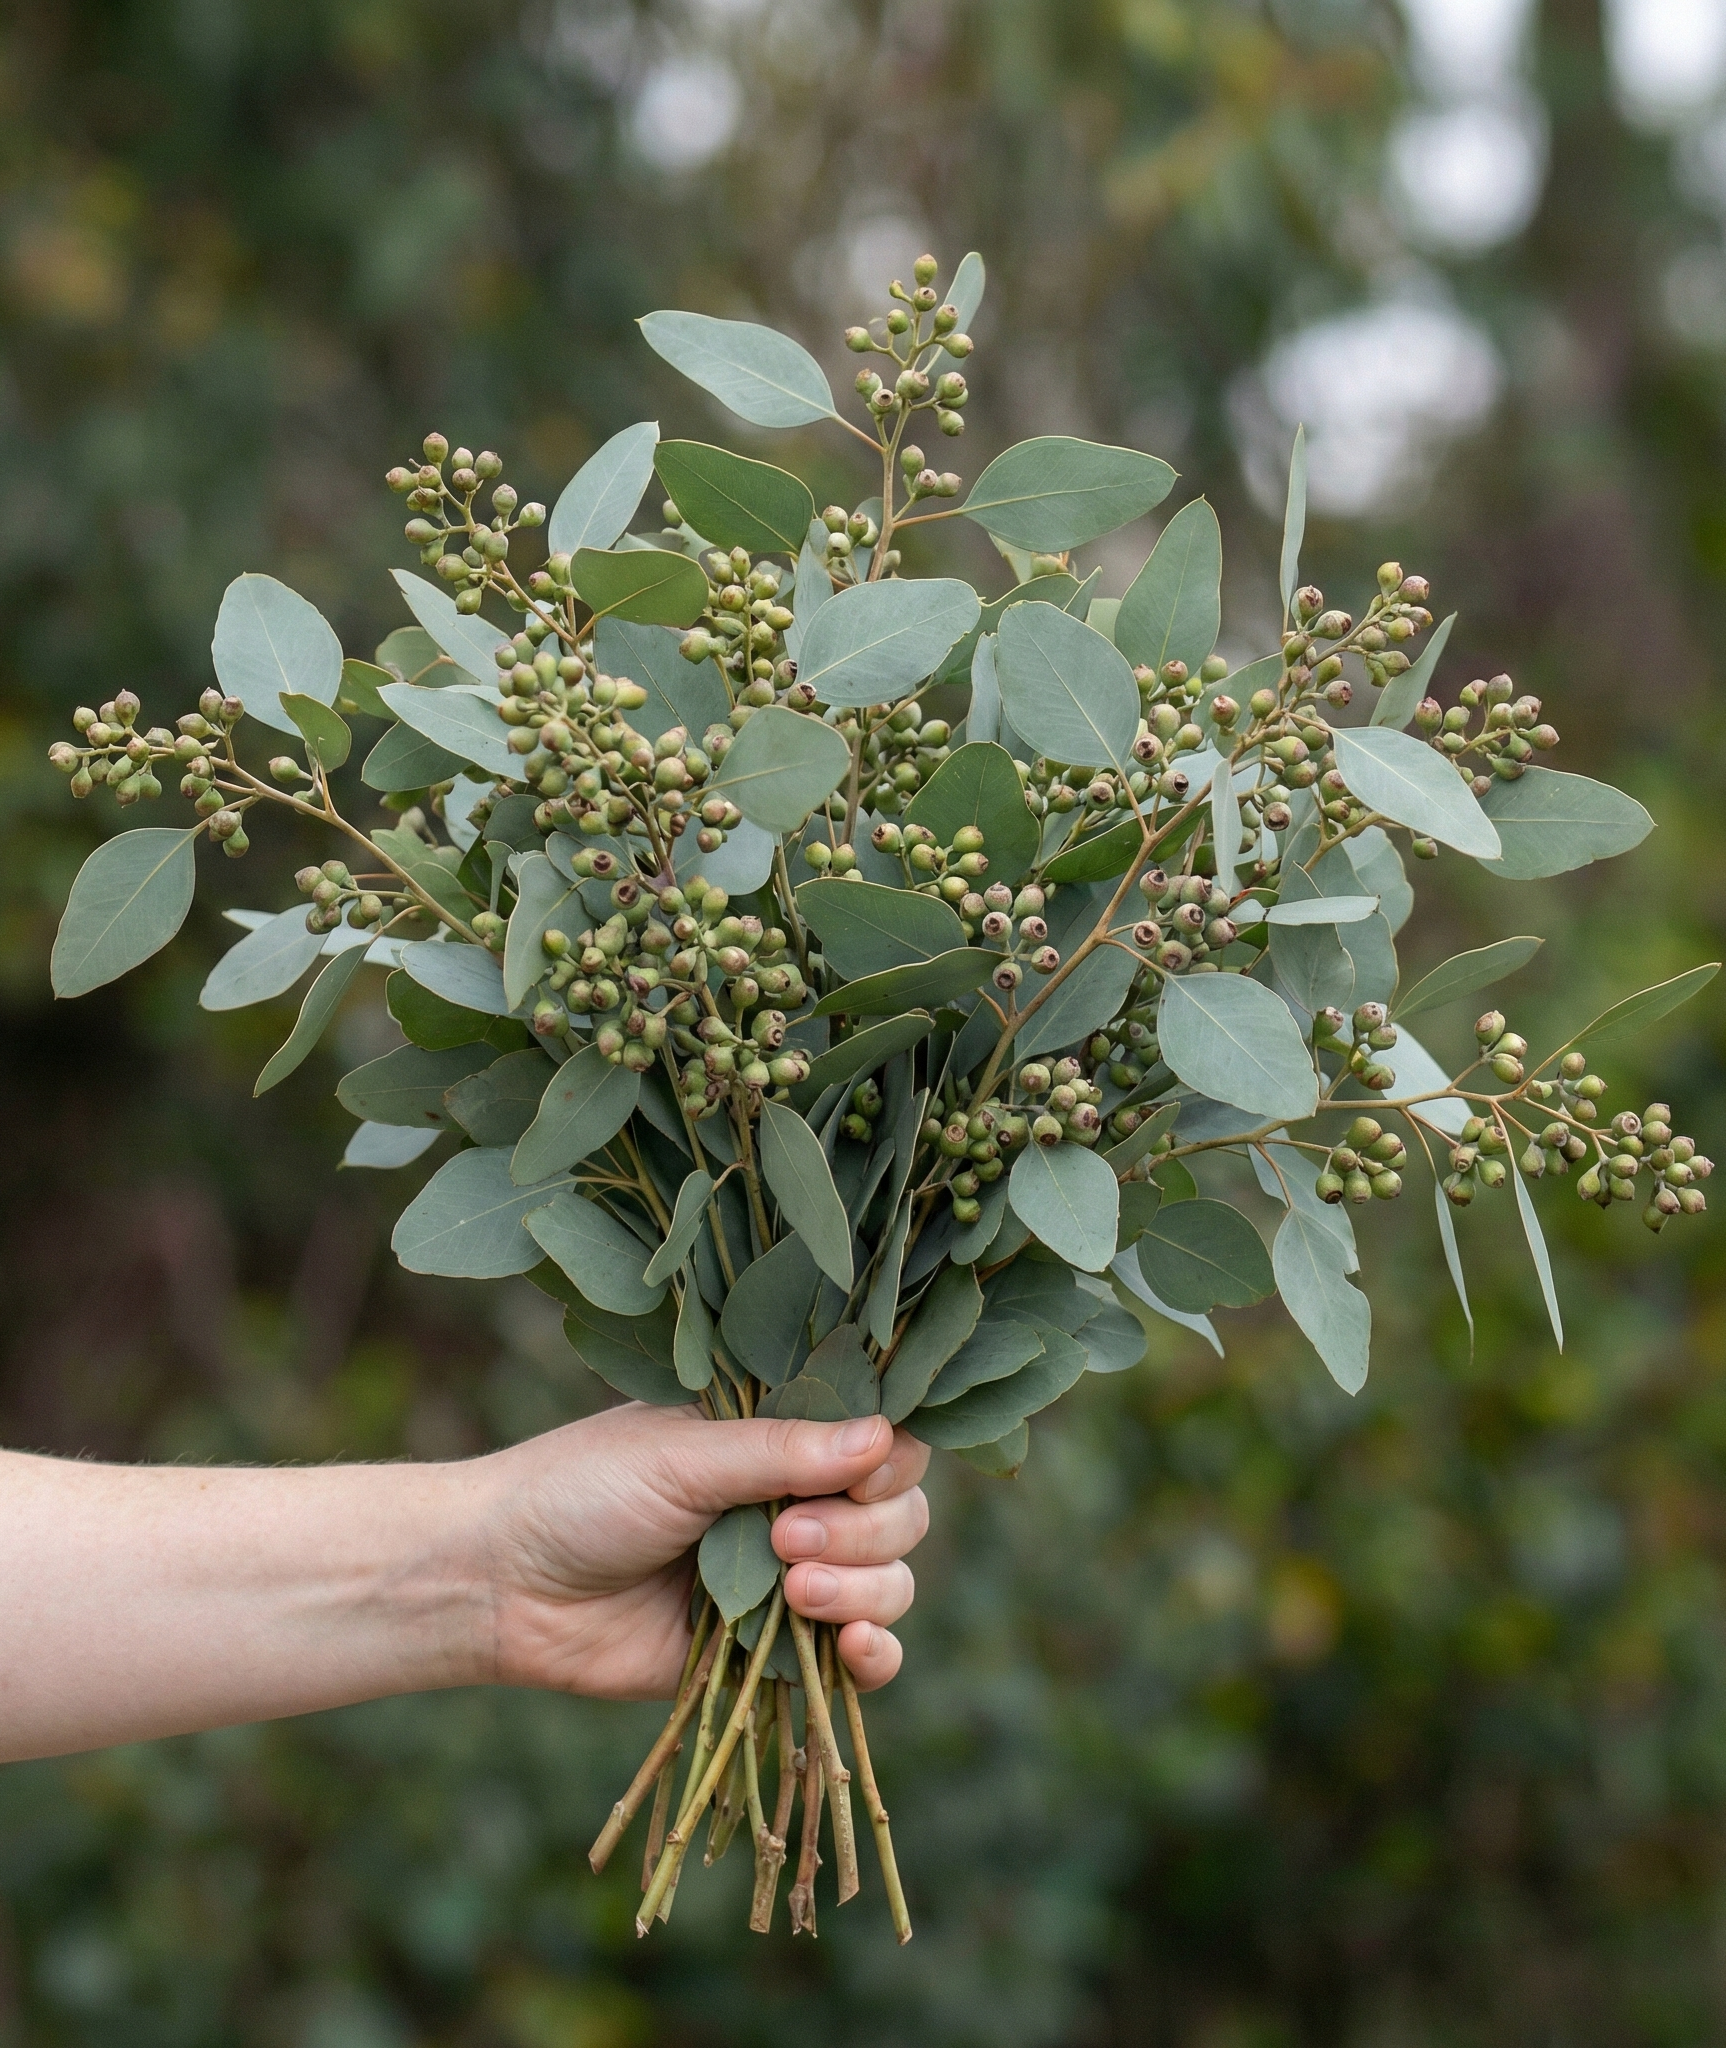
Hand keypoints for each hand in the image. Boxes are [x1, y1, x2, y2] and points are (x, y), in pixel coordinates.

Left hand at [477, 1404, 929, 1702]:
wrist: (504, 1587)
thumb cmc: (581, 1493)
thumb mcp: (682, 1457)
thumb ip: (783, 1453)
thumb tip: (885, 1437)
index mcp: (778, 1437)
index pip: (882, 1441)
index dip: (888, 1461)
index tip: (859, 1474)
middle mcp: (797, 1501)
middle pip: (900, 1515)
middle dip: (864, 1530)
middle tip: (784, 1536)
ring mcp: (791, 1579)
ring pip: (890, 1583)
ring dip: (864, 1587)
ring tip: (794, 1590)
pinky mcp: (773, 1654)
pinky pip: (861, 1660)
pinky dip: (874, 1655)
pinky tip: (855, 1647)